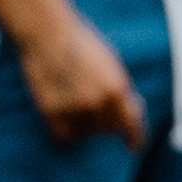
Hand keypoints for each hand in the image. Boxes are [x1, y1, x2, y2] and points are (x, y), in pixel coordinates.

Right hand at [16, 4, 146, 145]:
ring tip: (70, 96)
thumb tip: (128, 114)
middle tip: (86, 100)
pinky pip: (63, 134)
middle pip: (105, 129)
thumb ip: (120, 90)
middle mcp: (98, 102)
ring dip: (81, 122)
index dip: (134, 139)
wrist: (46, 33)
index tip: (133, 148)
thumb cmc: (80, 44)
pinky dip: (62, 127)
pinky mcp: (52, 112)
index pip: (131, 124)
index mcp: (117, 88)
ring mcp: (74, 108)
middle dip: (101, 120)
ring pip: (84, 133)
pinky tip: (58, 108)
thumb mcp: (110, 64)